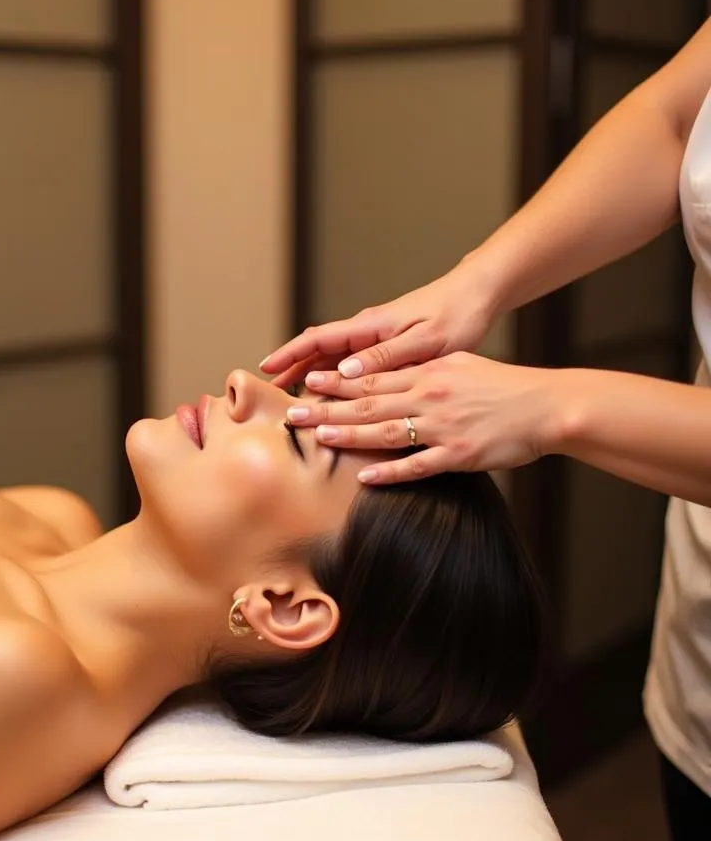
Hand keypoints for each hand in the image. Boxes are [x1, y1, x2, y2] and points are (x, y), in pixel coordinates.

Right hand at [259, 266, 496, 387]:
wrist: (477, 295)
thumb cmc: (456, 314)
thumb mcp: (425, 340)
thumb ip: (385, 357)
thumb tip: (344, 373)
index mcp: (370, 326)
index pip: (318, 338)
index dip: (289, 353)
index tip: (266, 368)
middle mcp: (367, 331)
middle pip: (318, 351)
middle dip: (291, 368)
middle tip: (269, 391)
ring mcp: (375, 339)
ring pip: (333, 359)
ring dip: (310, 375)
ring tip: (292, 397)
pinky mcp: (387, 347)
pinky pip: (352, 365)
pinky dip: (335, 378)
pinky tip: (330, 394)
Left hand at [284, 352, 559, 483]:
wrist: (547, 405)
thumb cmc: (503, 385)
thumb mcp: (459, 364)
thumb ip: (422, 369)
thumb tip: (390, 372)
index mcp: (427, 374)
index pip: (373, 378)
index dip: (338, 381)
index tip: (309, 382)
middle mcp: (429, 397)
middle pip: (369, 404)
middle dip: (328, 408)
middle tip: (294, 412)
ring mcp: (443, 427)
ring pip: (386, 431)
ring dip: (350, 435)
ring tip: (319, 437)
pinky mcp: (459, 455)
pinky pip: (418, 465)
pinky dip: (391, 471)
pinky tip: (366, 476)